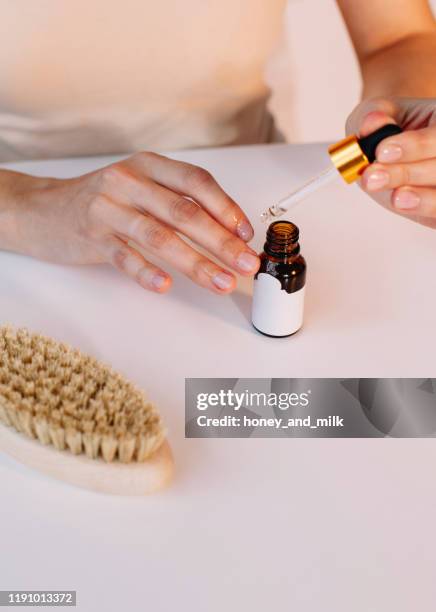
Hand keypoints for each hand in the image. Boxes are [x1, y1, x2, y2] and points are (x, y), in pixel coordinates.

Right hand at [0, 152, 259, 292]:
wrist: (42, 209)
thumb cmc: (101, 202)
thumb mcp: (140, 188)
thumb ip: (176, 202)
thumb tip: (227, 232)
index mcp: (149, 166)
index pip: (197, 182)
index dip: (227, 208)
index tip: (247, 234)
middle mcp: (130, 181)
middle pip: (185, 212)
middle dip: (221, 242)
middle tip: (245, 264)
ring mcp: (109, 208)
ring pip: (160, 236)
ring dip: (196, 262)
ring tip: (220, 282)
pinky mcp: (91, 235)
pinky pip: (123, 256)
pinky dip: (145, 271)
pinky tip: (164, 285)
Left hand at [346, 97, 435, 228]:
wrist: (389, 151)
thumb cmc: (388, 128)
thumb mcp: (378, 113)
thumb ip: (374, 115)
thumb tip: (372, 124)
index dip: (414, 146)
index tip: (382, 152)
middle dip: (407, 174)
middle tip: (372, 178)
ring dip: (421, 199)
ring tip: (395, 197)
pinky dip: (424, 211)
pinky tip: (407, 207)